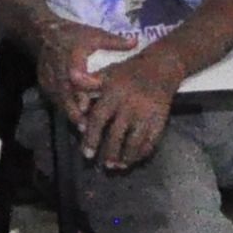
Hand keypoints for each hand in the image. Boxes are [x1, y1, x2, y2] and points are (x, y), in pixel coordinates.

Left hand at [69, 47, 178, 169]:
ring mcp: (146, 114)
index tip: (87, 154)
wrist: (161, 66)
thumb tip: (71, 80)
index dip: (91, 138)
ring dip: (125, 157)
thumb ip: (87, 82)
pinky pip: (151, 141)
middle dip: (109, 153)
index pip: (98, 120)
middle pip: (116, 135)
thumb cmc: (128, 72)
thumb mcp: (106, 73)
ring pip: (134, 142)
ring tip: (118, 166)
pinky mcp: (160, 119)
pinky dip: (142, 153)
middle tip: (104, 165)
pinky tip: (135, 158)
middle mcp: (129, 105)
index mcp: (113, 93)